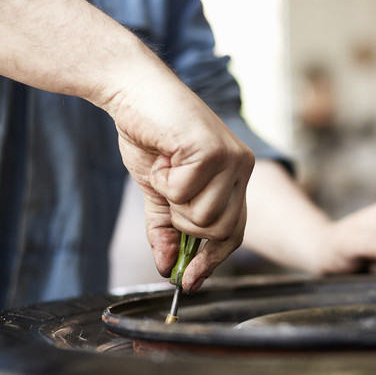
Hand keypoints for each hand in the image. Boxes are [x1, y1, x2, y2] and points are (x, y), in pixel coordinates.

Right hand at [112, 73, 253, 291]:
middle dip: (184, 224)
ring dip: (172, 200)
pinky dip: (163, 180)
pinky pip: (184, 194)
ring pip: (203, 217)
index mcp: (236, 177)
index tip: (189, 283)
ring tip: (166, 168)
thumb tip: (166, 269)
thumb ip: (166, 229)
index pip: (233, 232)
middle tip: (167, 191)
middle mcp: (242, 168)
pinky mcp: (212, 151)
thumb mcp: (159, 191)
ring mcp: (231, 159)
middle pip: (219, 231)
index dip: (211, 260)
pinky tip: (163, 155)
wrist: (133, 91)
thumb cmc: (150, 136)